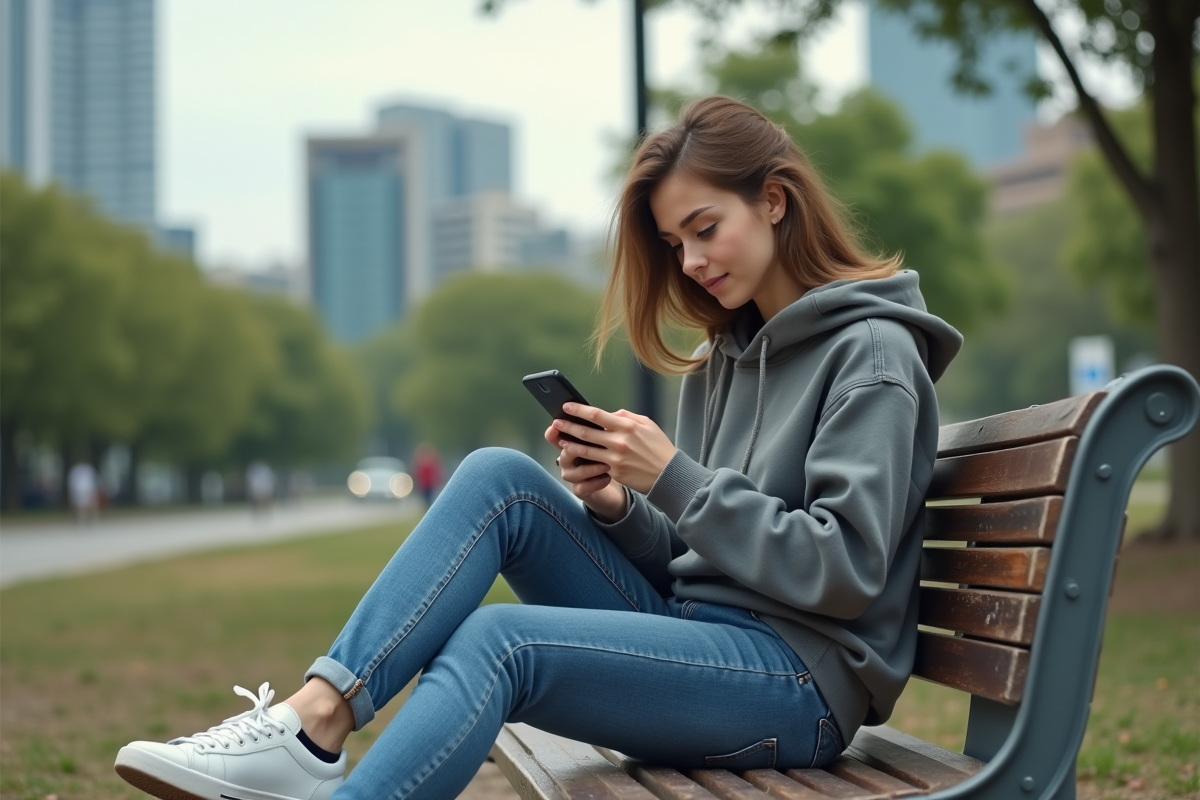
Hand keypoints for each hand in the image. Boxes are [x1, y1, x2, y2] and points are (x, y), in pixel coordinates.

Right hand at [542, 425, 627, 520]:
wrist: (613, 479)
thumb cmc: (608, 455)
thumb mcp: (607, 439)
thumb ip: (604, 428)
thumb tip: (610, 414)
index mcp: (571, 443)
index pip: (556, 436)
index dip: (553, 432)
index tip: (555, 425)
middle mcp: (568, 460)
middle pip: (564, 452)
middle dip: (575, 447)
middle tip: (591, 444)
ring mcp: (572, 476)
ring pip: (574, 472)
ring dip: (591, 467)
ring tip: (607, 464)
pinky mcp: (580, 490)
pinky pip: (583, 487)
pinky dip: (596, 482)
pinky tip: (608, 477)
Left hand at [552, 404, 676, 494]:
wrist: (669, 474)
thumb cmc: (659, 447)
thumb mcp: (647, 424)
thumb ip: (627, 416)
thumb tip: (610, 413)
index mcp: (627, 426)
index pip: (597, 415)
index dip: (579, 410)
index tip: (567, 406)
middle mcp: (619, 441)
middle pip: (586, 432)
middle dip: (568, 426)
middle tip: (556, 422)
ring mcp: (616, 458)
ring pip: (586, 450)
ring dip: (570, 444)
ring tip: (561, 440)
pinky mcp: (615, 472)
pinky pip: (595, 464)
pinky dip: (583, 460)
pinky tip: (575, 456)